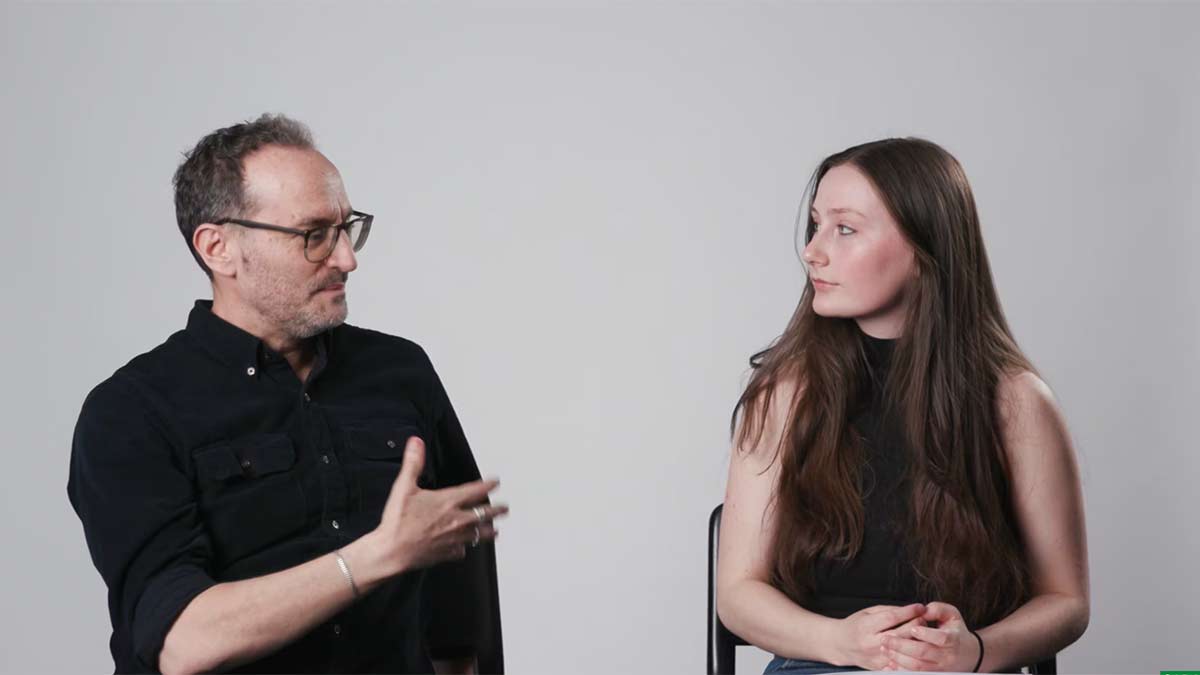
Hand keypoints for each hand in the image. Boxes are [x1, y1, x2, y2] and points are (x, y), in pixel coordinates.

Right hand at [371, 437, 507, 573]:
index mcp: (449, 501)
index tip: (496, 482)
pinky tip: (464, 548)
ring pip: (480, 534)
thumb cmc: (398, 521)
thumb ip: (413, 463)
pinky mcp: (449, 553)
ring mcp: (455, 538)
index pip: (477, 490)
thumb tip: (416, 443)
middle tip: (505, 508)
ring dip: (489, 531)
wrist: (392, 551)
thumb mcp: (404, 487)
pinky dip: (464, 547)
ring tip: (495, 530)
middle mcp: (457, 520)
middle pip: (486, 514)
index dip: (489, 484)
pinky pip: (462, 550)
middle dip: (498, 510)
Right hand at [830, 603, 925, 669]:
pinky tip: (914, 647)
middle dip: (916, 624)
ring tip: (922, 633)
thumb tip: (910, 610)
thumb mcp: (867, 612)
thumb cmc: (855, 625)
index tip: (920, 607)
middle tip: (924, 618)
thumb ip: (888, 611)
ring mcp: (875, 657)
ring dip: (916, 640)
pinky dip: (909, 654)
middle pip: (900, 634)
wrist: (840, 645)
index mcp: (865, 626)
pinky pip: (900, 661)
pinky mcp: (879, 667)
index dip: (908, 611)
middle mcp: (870, 642)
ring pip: (903, 650)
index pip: (891, 617)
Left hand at [880, 601, 979, 671]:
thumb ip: (938, 609)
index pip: (941, 639)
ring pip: (918, 667)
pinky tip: (889, 665)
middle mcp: (947, 656)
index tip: (912, 628)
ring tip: (884, 649)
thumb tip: (923, 610)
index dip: (926, 634)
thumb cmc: (956, 631)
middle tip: (886, 639)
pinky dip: (901, 671)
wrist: (969, 655)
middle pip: (923, 653)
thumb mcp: (952, 615)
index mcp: (953, 639)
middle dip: (902, 646)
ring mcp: (940, 669)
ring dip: (898, 659)